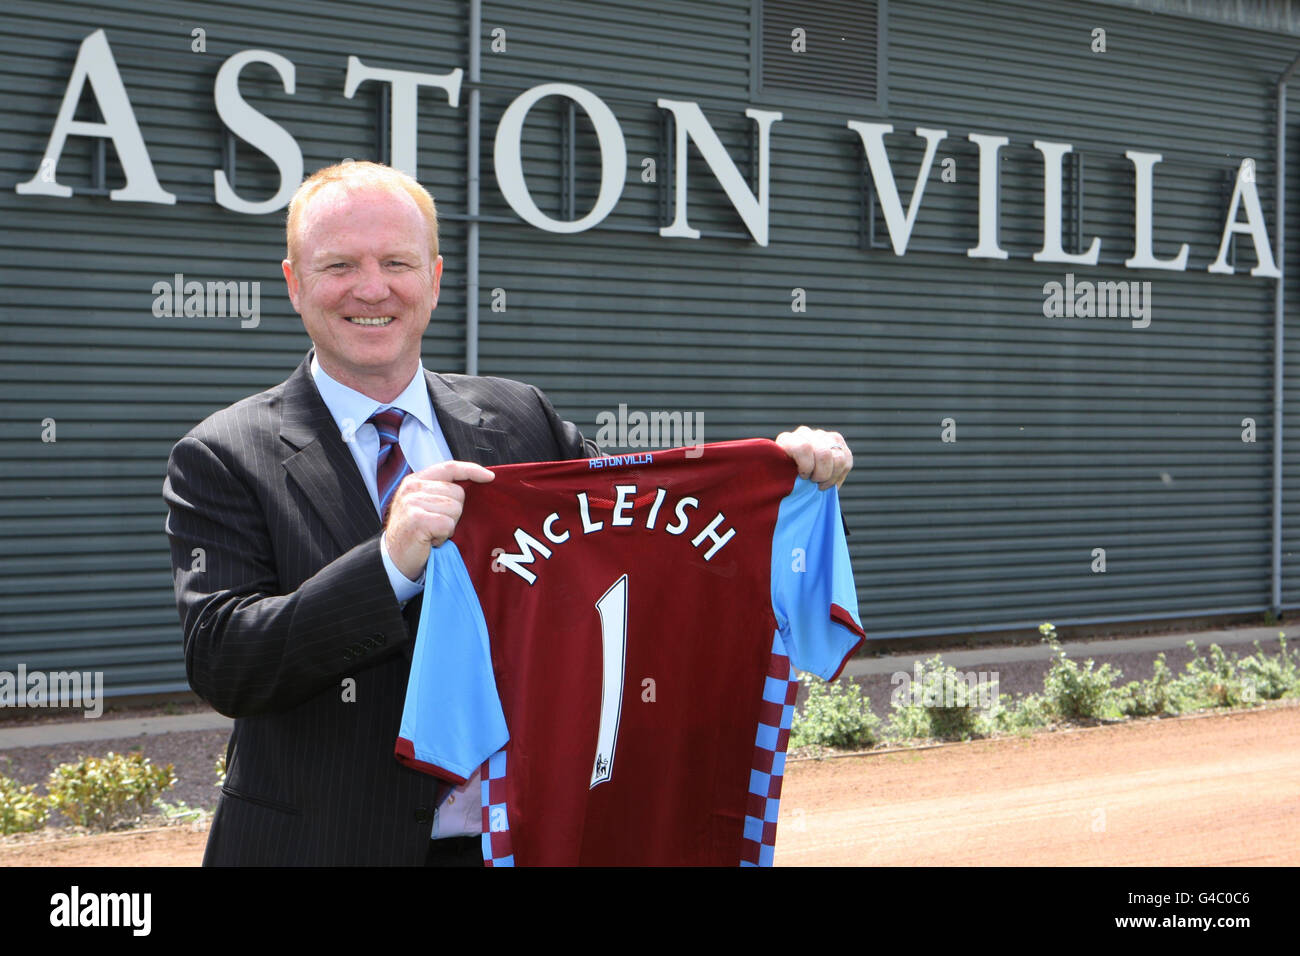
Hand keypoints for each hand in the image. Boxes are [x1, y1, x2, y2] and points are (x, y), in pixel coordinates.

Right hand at [384, 460, 494, 579]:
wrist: (394, 558)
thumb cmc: (414, 533)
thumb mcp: (424, 505)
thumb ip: (441, 492)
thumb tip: (472, 485)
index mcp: (416, 480)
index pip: (449, 468)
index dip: (471, 470)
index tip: (489, 477)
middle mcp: (412, 488)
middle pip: (458, 492)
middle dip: (454, 512)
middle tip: (436, 524)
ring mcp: (413, 502)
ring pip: (455, 509)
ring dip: (448, 525)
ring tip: (432, 532)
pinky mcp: (417, 519)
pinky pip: (448, 524)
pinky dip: (444, 535)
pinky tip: (430, 539)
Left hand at [775, 426, 852, 489]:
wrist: (792, 475)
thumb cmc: (784, 479)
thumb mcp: (779, 479)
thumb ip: (784, 477)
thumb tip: (795, 479)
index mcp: (788, 440)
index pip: (804, 447)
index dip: (807, 466)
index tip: (803, 477)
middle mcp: (805, 433)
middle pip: (824, 453)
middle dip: (821, 474)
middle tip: (814, 482)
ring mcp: (823, 436)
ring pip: (838, 458)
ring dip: (831, 476)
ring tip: (821, 483)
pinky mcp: (838, 442)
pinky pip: (847, 460)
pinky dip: (839, 475)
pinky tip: (828, 480)